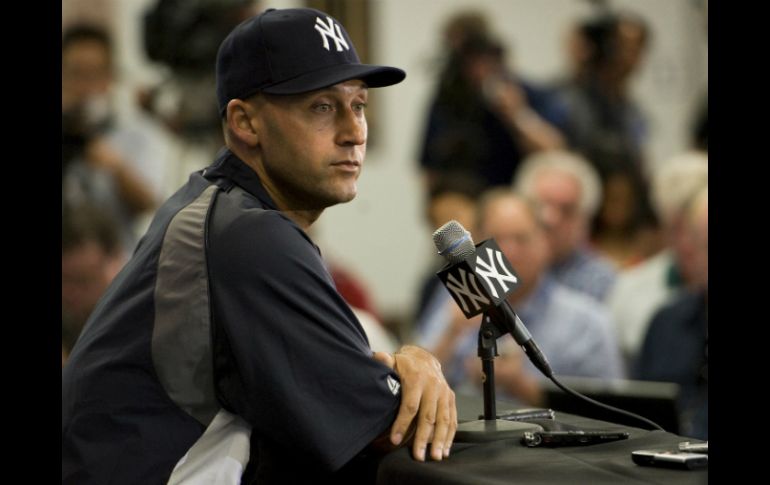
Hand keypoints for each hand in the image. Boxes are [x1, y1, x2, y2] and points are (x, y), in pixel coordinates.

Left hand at [373, 346, 456, 460]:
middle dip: (422, 438)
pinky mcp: (451, 399)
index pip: (410, 405)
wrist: (424, 358)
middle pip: (428, 417)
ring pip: (443, 420)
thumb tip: (378, 358)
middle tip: (418, 456)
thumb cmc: (405, 365)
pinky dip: (450, 436)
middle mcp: (433, 386)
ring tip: (434, 457)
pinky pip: (452, 419)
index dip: (402, 423)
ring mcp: (444, 393)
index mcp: (417, 379)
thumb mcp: (393, 360)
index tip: (395, 440)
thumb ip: (384, 362)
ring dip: (439, 440)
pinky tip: (444, 449)